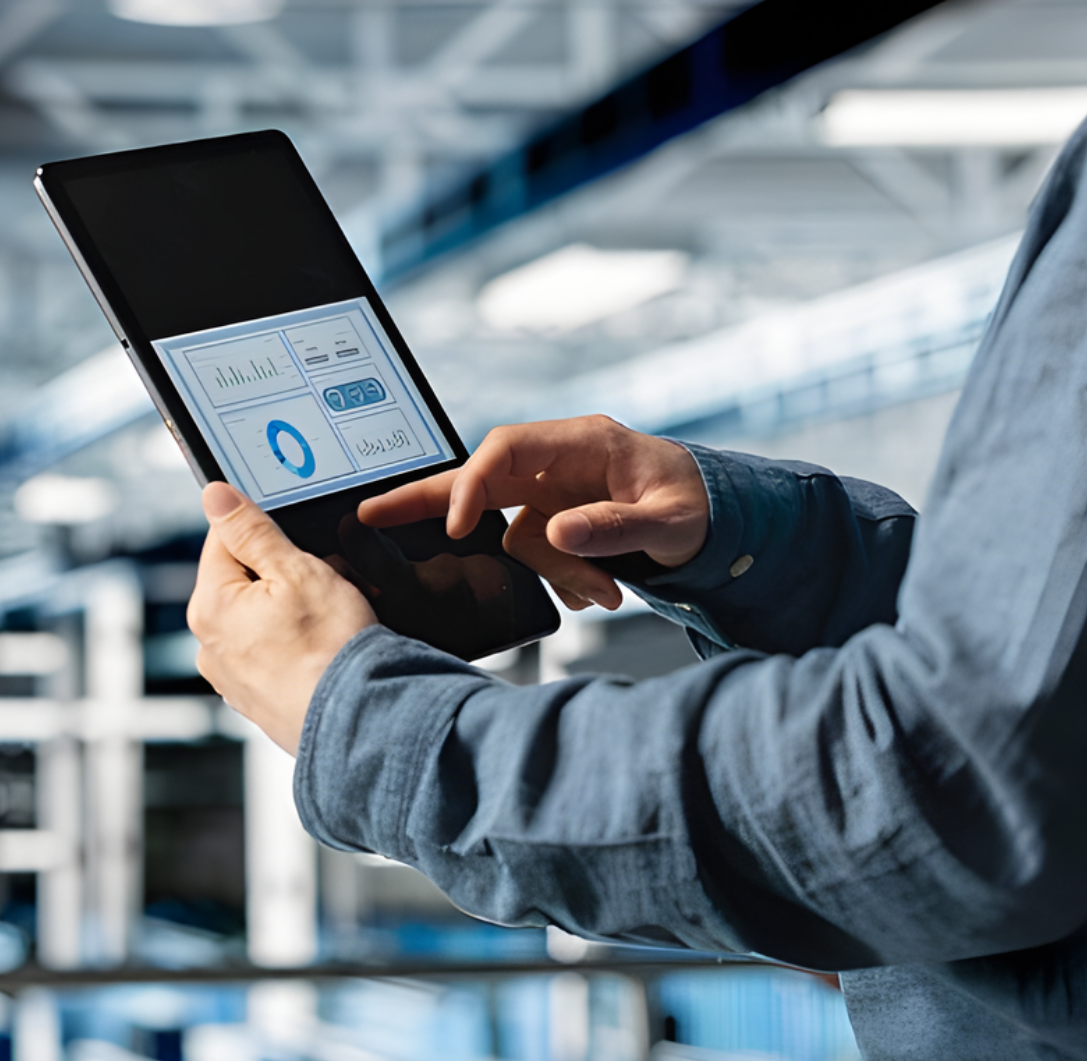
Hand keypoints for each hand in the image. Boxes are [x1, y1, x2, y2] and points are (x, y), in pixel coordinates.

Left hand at [188, 483, 377, 752]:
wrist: (359, 721)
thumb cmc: (331, 649)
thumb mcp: (296, 570)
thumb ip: (251, 530)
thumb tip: (215, 496)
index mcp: (209, 607)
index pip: (222, 539)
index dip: (265, 529)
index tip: (299, 540)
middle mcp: (209, 645)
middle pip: (244, 580)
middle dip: (286, 571)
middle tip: (327, 580)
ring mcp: (231, 677)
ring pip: (261, 616)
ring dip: (295, 606)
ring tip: (333, 616)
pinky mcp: (256, 700)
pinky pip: (272, 652)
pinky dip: (296, 642)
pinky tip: (325, 647)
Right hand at [358, 416, 708, 610]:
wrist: (718, 523)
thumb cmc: (699, 506)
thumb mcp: (671, 521)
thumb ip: (616, 528)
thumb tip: (558, 532)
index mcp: (583, 442)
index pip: (505, 450)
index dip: (473, 484)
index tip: (461, 528)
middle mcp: (558, 465)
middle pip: (477, 477)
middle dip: (425, 499)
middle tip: (368, 517)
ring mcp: (553, 497)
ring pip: (515, 536)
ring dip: (551, 571)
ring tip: (605, 591)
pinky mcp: (554, 526)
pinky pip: (535, 556)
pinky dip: (561, 580)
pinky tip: (601, 590)